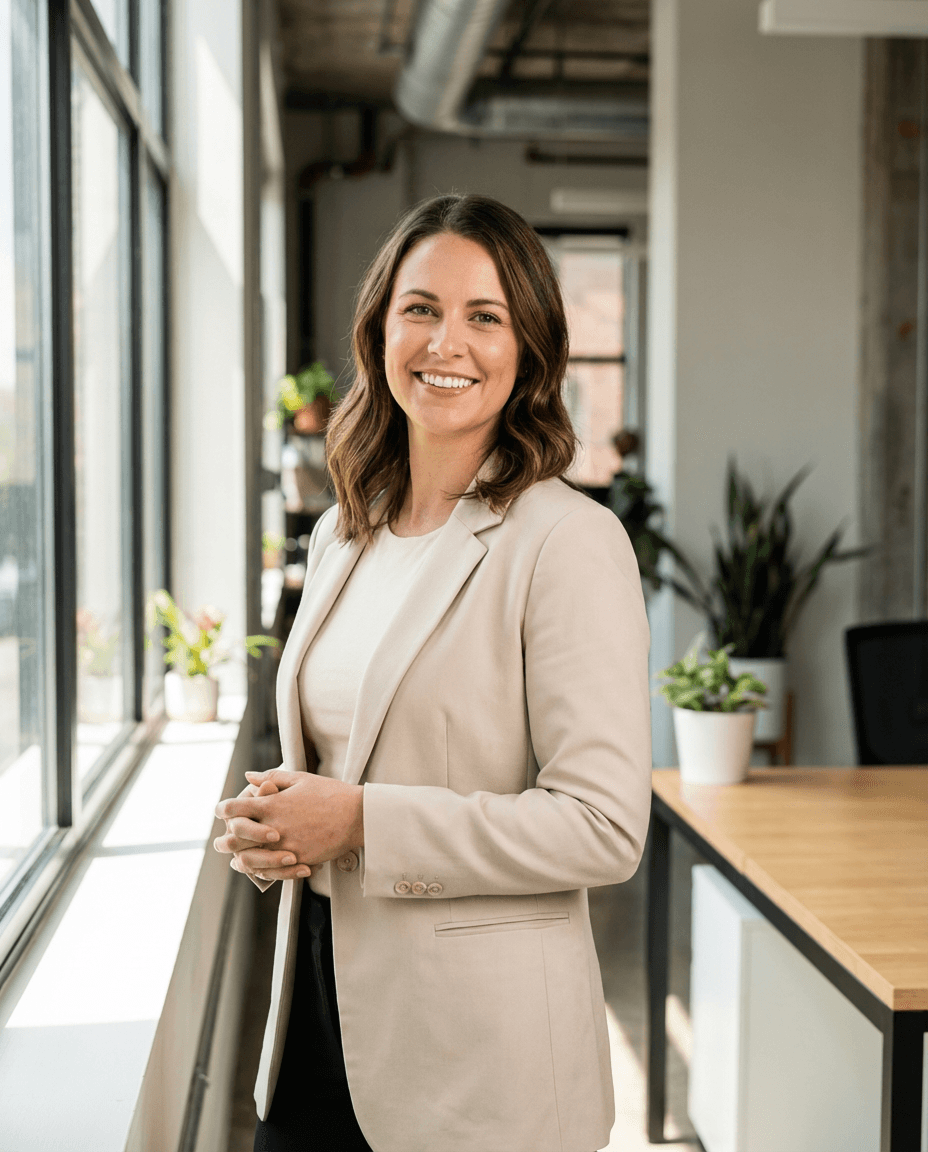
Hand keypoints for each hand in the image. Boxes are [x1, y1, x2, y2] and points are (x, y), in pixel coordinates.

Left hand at [214, 769, 363, 882]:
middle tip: (222, 840)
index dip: (222, 809)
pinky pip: (270, 871)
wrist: (357, 815)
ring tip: (238, 859)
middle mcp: (274, 826)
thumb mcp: (301, 779)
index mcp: (272, 804)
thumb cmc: (330, 794)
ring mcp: (284, 845)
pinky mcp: (297, 860)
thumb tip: (249, 776)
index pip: (234, 808)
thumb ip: (271, 777)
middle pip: (234, 838)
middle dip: (224, 839)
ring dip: (239, 859)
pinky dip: (261, 870)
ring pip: (248, 859)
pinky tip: (260, 867)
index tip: (222, 811)